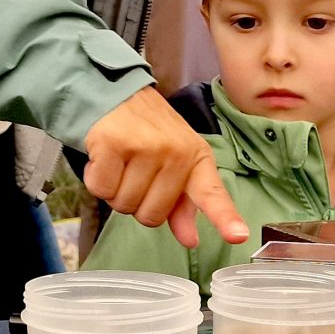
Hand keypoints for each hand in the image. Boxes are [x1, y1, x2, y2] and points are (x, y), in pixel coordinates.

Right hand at [83, 87, 247, 248]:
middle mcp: (176, 152)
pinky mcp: (114, 143)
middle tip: (135, 174)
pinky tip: (104, 159)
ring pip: (124, 205)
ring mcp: (146, 147)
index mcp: (197, 159)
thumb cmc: (146, 135)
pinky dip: (97, 181)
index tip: (238, 236)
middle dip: (137, 203)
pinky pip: (102, 190)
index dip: (225, 218)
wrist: (115, 94)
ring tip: (121, 164)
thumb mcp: (174, 166)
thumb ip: (182, 206)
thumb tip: (191, 240)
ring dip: (116, 192)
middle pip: (151, 216)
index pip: (212, 194)